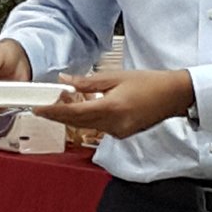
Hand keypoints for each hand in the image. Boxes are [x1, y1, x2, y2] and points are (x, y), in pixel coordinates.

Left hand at [32, 69, 194, 140]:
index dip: (53, 112)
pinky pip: (98, 127)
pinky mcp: (122, 134)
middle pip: (77, 122)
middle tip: (44, 105)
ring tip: (63, 101)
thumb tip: (65, 80)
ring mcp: (118, 132)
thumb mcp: (115, 77)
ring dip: (72, 116)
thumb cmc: (149, 83)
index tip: (38, 109)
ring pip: (86, 126)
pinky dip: (88, 118)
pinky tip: (84, 106)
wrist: (173, 96)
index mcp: (111, 108)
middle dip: (58, 114)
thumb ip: (87, 82)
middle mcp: (113, 125)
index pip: (74, 114)